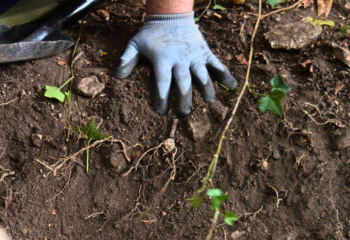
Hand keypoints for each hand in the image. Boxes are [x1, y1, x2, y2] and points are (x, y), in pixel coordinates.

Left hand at [114, 13, 237, 115]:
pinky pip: (217, 64)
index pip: (162, 82)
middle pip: (184, 83)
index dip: (161, 98)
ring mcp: (194, 56)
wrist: (171, 15)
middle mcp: (180, 59)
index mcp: (162, 59)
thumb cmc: (151, 34)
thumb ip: (126, 59)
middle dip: (184, 100)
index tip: (160, 112)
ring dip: (206, 90)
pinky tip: (232, 86)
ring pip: (202, 75)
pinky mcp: (205, 53)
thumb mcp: (135, 44)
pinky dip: (225, 74)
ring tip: (209, 102)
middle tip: (184, 113)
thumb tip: (117, 77)